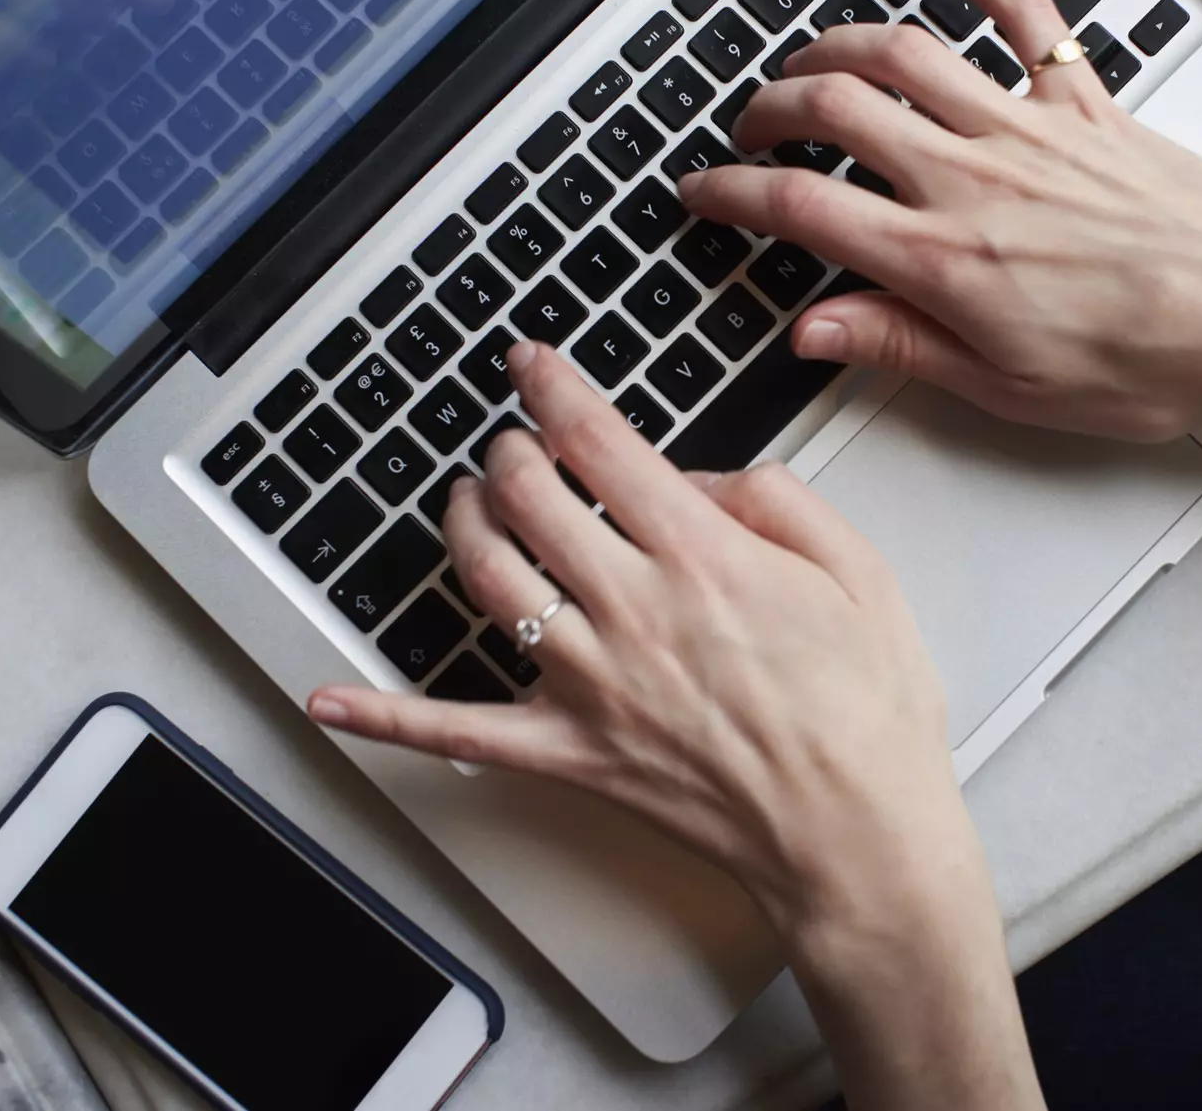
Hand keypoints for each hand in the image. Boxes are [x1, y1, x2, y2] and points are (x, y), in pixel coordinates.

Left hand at [308, 345, 1042, 1108]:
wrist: (858, 838)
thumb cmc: (868, 717)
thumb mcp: (860, 572)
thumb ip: (781, 501)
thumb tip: (710, 478)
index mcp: (701, 557)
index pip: (598, 440)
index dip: (553, 385)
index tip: (533, 362)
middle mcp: (632, 611)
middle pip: (529, 497)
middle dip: (510, 450)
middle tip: (515, 439)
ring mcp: (591, 683)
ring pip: (487, 580)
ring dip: (463, 524)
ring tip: (468, 502)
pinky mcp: (570, 752)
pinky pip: (459, 731)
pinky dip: (386, 716)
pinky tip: (333, 698)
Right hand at [678, 0, 1201, 442]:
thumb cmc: (1154, 361)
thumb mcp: (1009, 390)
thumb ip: (902, 348)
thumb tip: (814, 330)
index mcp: (945, 259)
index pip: (803, 208)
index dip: (733, 195)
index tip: (702, 195)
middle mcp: (974, 177)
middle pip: (835, 110)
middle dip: (769, 111)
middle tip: (749, 133)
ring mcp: (1028, 128)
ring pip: (904, 53)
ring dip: (837, 46)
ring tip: (807, 64)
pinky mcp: (1083, 103)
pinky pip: (1021, 13)